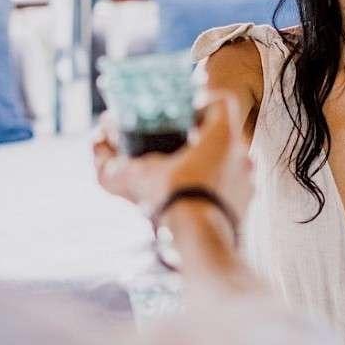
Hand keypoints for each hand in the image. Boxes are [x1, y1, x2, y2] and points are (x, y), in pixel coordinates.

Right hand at [93, 93, 253, 221]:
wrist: (201, 242)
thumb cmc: (173, 201)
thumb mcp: (136, 177)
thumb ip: (111, 163)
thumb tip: (96, 146)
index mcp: (223, 135)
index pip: (220, 102)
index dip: (201, 104)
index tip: (183, 118)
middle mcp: (242, 153)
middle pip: (225, 132)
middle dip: (201, 139)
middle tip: (178, 149)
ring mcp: (248, 179)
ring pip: (229, 160)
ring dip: (209, 164)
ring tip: (185, 176)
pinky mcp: (248, 203)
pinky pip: (233, 186)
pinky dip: (217, 188)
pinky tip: (197, 197)